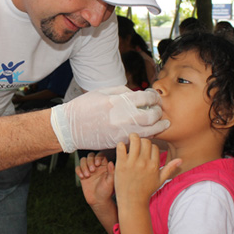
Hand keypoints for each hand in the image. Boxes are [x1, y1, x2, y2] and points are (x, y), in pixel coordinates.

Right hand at [50, 86, 169, 152]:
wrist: (70, 128)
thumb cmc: (84, 107)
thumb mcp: (101, 91)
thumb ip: (121, 91)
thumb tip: (136, 93)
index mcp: (118, 101)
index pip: (145, 98)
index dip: (154, 97)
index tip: (155, 98)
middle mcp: (122, 117)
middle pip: (151, 116)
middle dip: (158, 112)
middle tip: (159, 110)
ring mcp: (120, 131)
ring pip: (149, 131)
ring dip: (158, 127)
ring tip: (163, 123)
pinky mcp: (118, 142)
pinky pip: (138, 139)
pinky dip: (147, 135)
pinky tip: (149, 132)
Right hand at [79, 155, 114, 206]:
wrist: (98, 201)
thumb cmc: (106, 192)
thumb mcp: (110, 182)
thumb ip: (111, 172)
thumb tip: (110, 162)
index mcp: (104, 166)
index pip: (100, 155)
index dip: (98, 157)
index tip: (97, 164)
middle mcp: (96, 166)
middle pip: (90, 156)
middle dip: (90, 161)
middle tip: (92, 170)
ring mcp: (88, 170)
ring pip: (83, 160)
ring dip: (84, 166)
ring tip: (87, 175)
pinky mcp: (82, 175)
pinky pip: (78, 168)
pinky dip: (79, 170)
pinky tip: (82, 177)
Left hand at [114, 134, 180, 207]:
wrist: (132, 201)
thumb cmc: (146, 191)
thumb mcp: (160, 180)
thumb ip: (169, 169)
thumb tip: (180, 160)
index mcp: (154, 165)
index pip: (154, 146)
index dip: (149, 146)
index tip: (144, 150)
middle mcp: (144, 162)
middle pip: (145, 141)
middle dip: (140, 140)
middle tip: (136, 144)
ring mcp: (132, 163)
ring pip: (134, 140)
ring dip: (131, 138)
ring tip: (129, 142)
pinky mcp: (121, 164)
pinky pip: (121, 147)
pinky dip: (121, 145)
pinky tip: (122, 148)